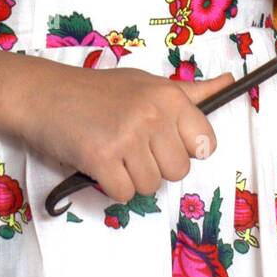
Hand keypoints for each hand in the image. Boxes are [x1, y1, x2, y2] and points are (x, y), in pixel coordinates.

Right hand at [16, 61, 234, 204]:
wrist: (46, 94)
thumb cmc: (99, 90)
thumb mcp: (148, 82)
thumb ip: (191, 91)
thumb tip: (230, 82)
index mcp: (169, 95)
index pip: (204, 143)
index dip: (186, 149)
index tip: (166, 142)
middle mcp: (152, 115)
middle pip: (179, 171)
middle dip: (157, 166)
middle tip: (133, 145)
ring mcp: (127, 137)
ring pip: (152, 186)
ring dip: (132, 177)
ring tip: (114, 150)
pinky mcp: (102, 159)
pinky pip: (125, 194)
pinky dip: (112, 186)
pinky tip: (100, 162)